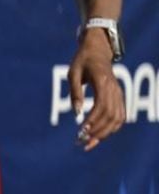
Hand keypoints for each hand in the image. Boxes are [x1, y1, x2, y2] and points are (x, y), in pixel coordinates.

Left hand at [69, 31, 124, 150]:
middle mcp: (114, 89)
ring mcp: (119, 94)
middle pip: (111, 116)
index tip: (81, 131)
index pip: (101, 106)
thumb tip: (76, 113)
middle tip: (81, 142)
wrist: (98, 50)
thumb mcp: (73, 73)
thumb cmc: (82, 61)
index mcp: (103, 82)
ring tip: (89, 143)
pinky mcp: (119, 97)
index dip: (93, 120)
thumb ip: (75, 92)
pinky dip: (111, 128)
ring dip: (105, 133)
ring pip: (118, 119)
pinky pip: (120, 116)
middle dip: (97, 131)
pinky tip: (99, 136)